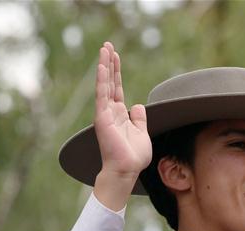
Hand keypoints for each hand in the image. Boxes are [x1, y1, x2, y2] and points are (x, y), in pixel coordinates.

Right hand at [93, 42, 151, 210]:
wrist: (126, 170)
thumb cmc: (133, 157)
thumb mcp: (142, 133)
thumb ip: (139, 118)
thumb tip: (138, 105)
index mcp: (120, 115)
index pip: (117, 88)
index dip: (116, 71)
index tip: (115, 55)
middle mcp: (110, 112)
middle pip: (110, 82)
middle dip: (109, 63)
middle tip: (108, 45)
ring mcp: (105, 113)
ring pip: (104, 84)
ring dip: (105, 65)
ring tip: (105, 48)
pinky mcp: (103, 117)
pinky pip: (102, 94)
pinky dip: (103, 79)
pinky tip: (103, 65)